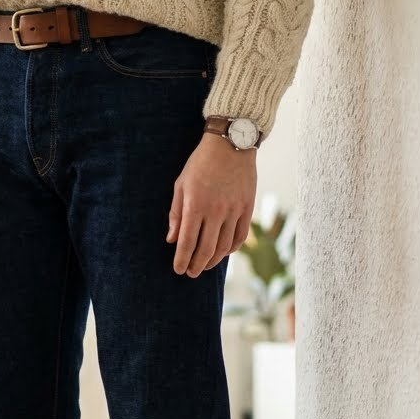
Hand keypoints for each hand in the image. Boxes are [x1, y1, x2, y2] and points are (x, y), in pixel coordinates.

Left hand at [166, 131, 255, 275]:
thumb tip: (172, 239)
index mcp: (195, 205)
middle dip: (196, 265)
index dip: (182, 259)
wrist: (230, 145)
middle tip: (190, 273)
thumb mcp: (181, 185)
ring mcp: (233, 211)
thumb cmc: (200, 164)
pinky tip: (222, 253)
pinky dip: (230, 249)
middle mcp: (215, 211)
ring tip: (204, 266)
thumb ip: (176, 214)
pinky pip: (239, 236)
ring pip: (223, 246)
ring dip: (212, 261)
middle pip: (206, 249)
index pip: (187, 242)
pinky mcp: (247, 208)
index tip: (178, 269)